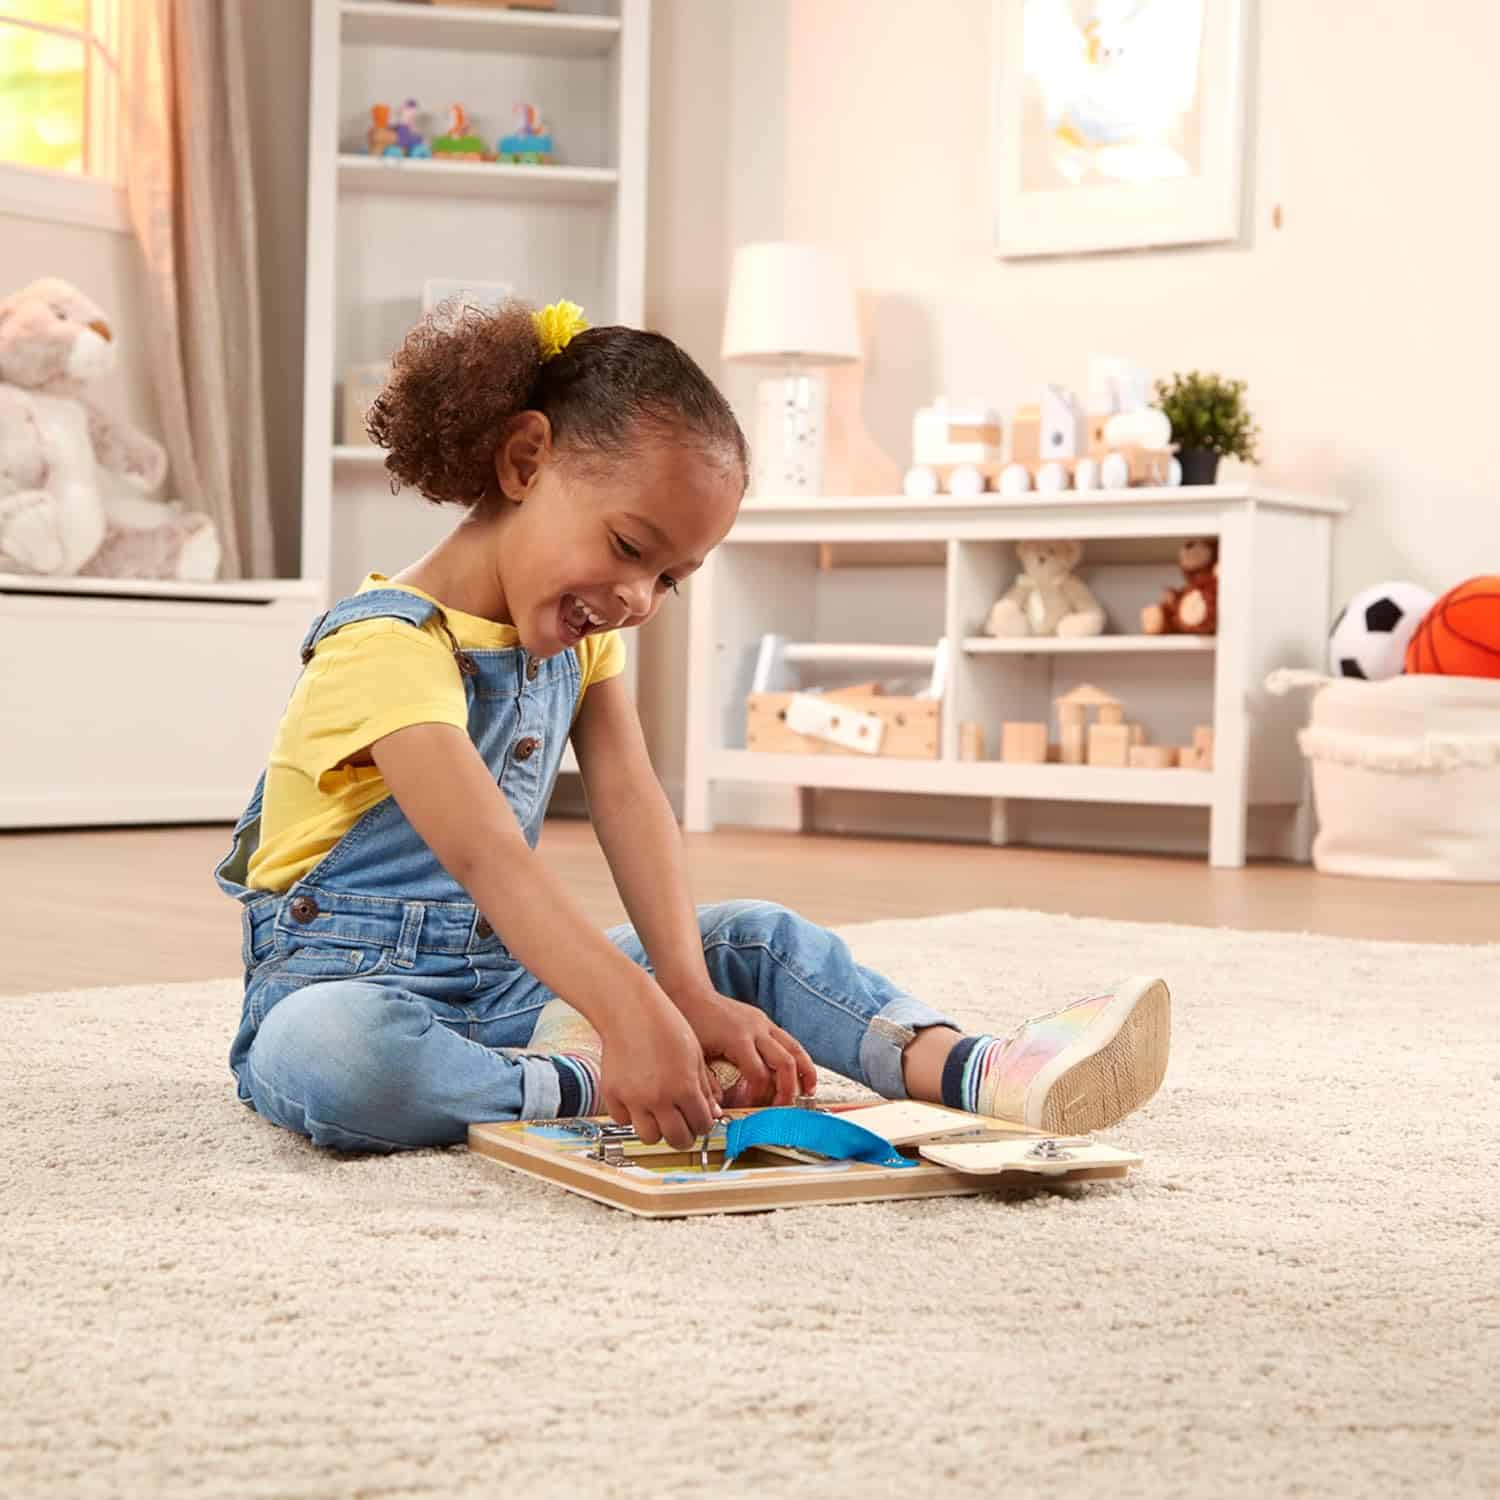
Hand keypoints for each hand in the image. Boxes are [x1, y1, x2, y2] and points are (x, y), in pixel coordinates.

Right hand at [598, 993, 722, 1149]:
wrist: (630, 1010)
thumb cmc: (665, 1025)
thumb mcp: (695, 1054)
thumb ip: (704, 1087)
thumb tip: (712, 1114)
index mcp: (684, 1087)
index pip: (702, 1125)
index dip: (704, 1125)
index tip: (700, 1121)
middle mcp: (659, 1098)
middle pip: (677, 1139)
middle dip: (684, 1136)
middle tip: (683, 1126)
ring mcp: (633, 1098)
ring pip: (649, 1137)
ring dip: (657, 1130)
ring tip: (659, 1115)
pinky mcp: (612, 1094)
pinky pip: (623, 1120)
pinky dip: (631, 1115)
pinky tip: (637, 1100)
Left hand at [672, 990, 817, 1108]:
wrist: (692, 994)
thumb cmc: (692, 1023)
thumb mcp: (697, 1056)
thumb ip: (708, 1086)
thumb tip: (716, 1113)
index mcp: (738, 1039)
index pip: (759, 1075)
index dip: (757, 1096)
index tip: (749, 1106)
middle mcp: (756, 1029)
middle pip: (785, 1063)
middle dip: (788, 1089)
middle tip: (783, 1108)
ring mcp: (763, 1023)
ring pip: (794, 1048)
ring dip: (805, 1072)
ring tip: (808, 1093)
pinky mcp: (765, 1021)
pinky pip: (789, 1041)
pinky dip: (797, 1059)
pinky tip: (799, 1074)